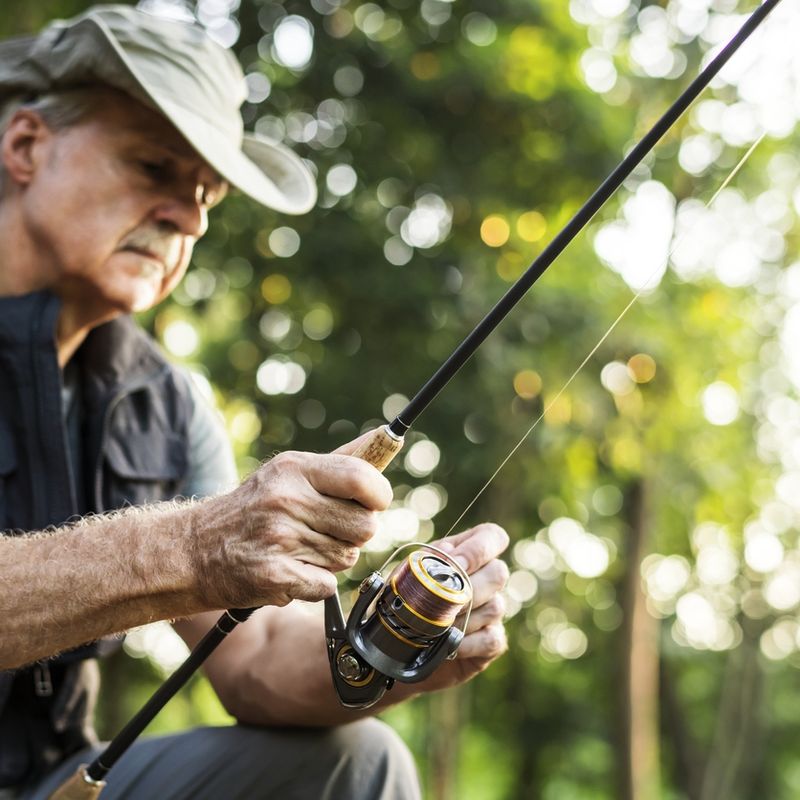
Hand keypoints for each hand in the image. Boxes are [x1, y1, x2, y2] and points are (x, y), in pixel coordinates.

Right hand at [190, 444, 392, 609]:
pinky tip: (291, 570)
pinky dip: (315, 583)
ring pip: (348, 557)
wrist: (193, 550)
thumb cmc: (253, 508)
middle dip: (355, 533)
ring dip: (332, 558)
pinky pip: (327, 585)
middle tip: (328, 530)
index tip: (374, 502)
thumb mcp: (288, 472)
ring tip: (301, 548)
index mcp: (294, 469)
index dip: (380, 495)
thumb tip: (385, 438)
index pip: (362, 479)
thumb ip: (340, 460)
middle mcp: (286, 500)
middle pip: (365, 525)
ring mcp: (279, 538)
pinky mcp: (274, 576)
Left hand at [421, 523, 509, 690]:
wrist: (401, 641)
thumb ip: (428, 557)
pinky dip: (468, 643)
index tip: (456, 564)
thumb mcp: (410, 572)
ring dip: (464, 618)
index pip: (493, 536)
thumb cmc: (408, 597)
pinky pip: (492, 639)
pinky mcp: (492, 640)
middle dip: (471, 587)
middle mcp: (487, 578)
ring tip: (438, 626)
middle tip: (443, 600)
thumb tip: (446, 551)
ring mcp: (493, 609)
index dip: (480, 548)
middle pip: (499, 572)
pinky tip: (450, 645)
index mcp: (468, 553)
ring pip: (495, 607)